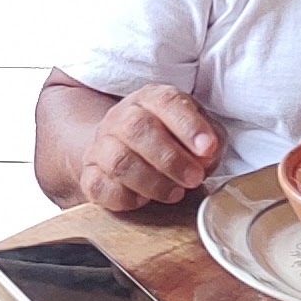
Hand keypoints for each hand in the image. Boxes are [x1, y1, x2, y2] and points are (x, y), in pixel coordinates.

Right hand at [76, 84, 219, 216]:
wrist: (122, 148)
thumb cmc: (169, 141)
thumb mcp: (197, 133)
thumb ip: (210, 142)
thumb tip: (207, 157)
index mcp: (151, 99)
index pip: (166, 102)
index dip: (188, 126)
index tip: (207, 148)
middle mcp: (121, 117)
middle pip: (137, 129)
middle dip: (171, 159)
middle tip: (194, 178)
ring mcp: (101, 145)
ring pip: (119, 161)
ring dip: (152, 182)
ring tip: (175, 193)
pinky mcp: (89, 174)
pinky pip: (99, 187)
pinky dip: (124, 197)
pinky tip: (142, 200)